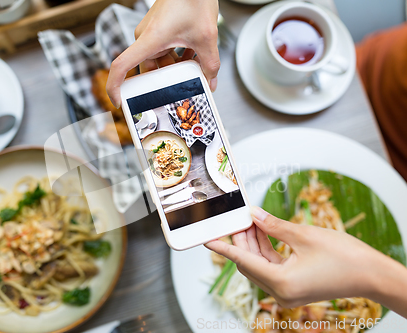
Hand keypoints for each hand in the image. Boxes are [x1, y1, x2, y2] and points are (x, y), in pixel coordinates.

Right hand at [106, 0, 219, 107]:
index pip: (121, 66)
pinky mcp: (159, 28)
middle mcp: (145, 36)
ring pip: (159, 59)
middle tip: (180, 86)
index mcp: (149, 39)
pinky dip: (177, 55)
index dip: (114, 87)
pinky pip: (164, 49)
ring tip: (193, 66)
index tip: (118, 101)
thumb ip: (210, 64)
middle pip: (148, 68)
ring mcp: (151, 32)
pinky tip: (193, 54)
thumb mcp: (206, 38)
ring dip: (175, 66)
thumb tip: (211, 82)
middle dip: (165, 78)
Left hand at [205, 206, 390, 308]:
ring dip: (254, 242)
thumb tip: (253, 215)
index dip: (223, 248)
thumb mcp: (304, 235)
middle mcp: (281, 292)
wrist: (373, 274)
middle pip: (249, 263)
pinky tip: (262, 230)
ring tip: (249, 219)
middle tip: (235, 218)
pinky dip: (266, 249)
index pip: (242, 261)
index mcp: (281, 283)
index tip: (207, 239)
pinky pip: (272, 266)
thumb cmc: (345, 257)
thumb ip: (273, 225)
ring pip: (260, 264)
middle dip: (241, 239)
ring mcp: (288, 290)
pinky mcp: (294, 285)